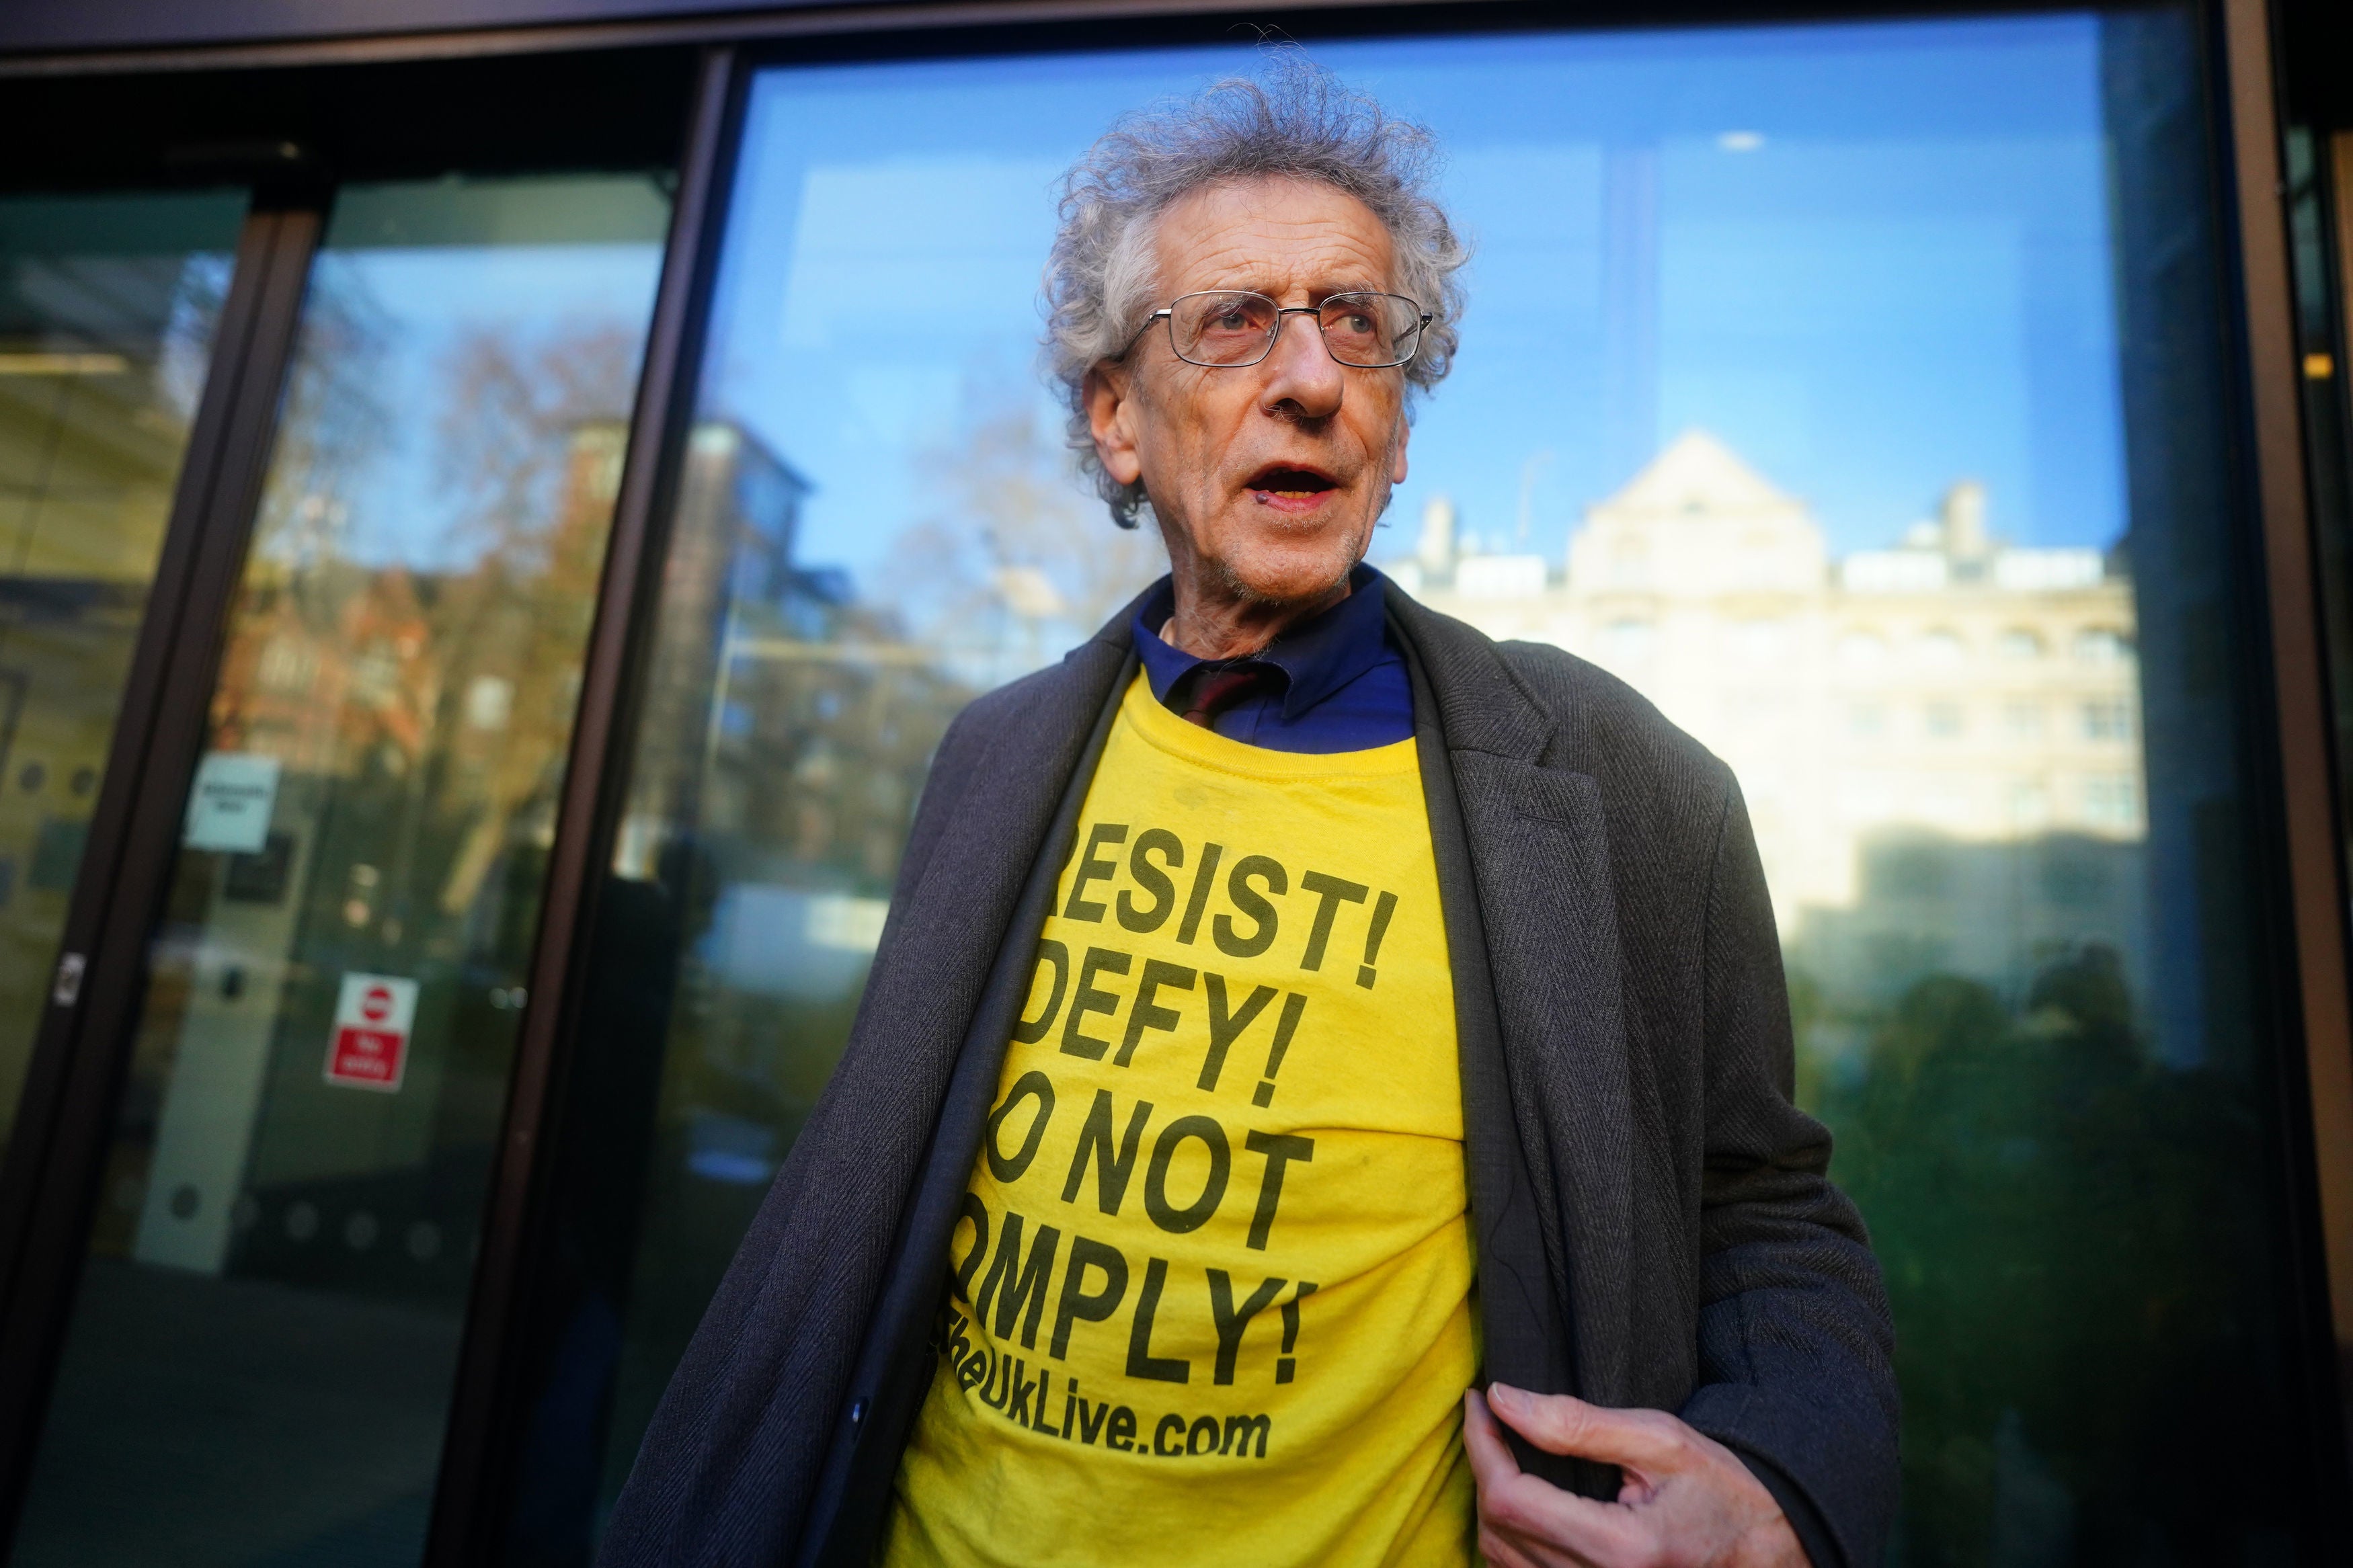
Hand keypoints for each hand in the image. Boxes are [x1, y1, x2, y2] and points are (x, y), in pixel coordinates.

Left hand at [1463, 1384, 1806, 1567]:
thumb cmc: (1722, 1491)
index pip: (1510, 1498)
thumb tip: (1504, 1400)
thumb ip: (1578, 1422)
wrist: (1765, 1549)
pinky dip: (1508, 1536)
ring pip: (1499, 1556)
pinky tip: (1524, 1500)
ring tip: (1505, 1454)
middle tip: (1495, 1421)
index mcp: (1619, 1547)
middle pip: (1497, 1529)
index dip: (1482, 1445)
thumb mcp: (1661, 1441)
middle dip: (1485, 1467)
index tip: (1480, 1402)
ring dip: (1491, 1503)